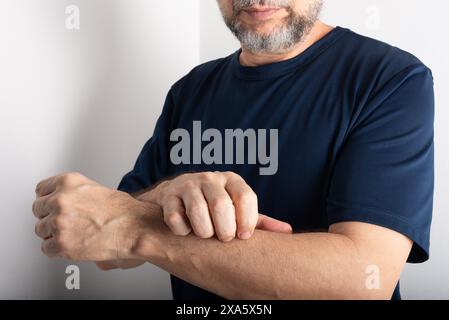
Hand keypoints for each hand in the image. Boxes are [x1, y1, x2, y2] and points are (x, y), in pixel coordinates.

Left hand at [32, 172, 154, 261]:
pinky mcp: (61, 243)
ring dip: (54, 234)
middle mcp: (60, 200)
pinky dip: (58, 250)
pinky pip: (46, 249)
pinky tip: (74, 245)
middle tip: (67, 223)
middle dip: (50, 217)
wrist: (136, 228)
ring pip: (40, 230)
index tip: (52, 206)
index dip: (48, 200)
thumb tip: (59, 201)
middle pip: (38, 209)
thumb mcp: (94, 189)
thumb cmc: (122, 211)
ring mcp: (59, 222)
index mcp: (68, 182)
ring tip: (74, 234)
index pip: (40, 190)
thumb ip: (72, 193)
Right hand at [142, 171, 291, 241]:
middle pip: (221, 206)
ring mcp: (188, 184)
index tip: (243, 236)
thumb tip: (287, 231)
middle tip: (224, 238)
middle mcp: (210, 178)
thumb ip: (259, 222)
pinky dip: (182, 230)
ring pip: (197, 211)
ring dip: (204, 232)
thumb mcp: (237, 211)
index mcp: (232, 180)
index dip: (247, 221)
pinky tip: (187, 231)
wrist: (176, 197)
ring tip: (206, 236)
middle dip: (224, 230)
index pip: (245, 197)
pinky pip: (175, 217)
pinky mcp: (169, 195)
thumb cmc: (213, 208)